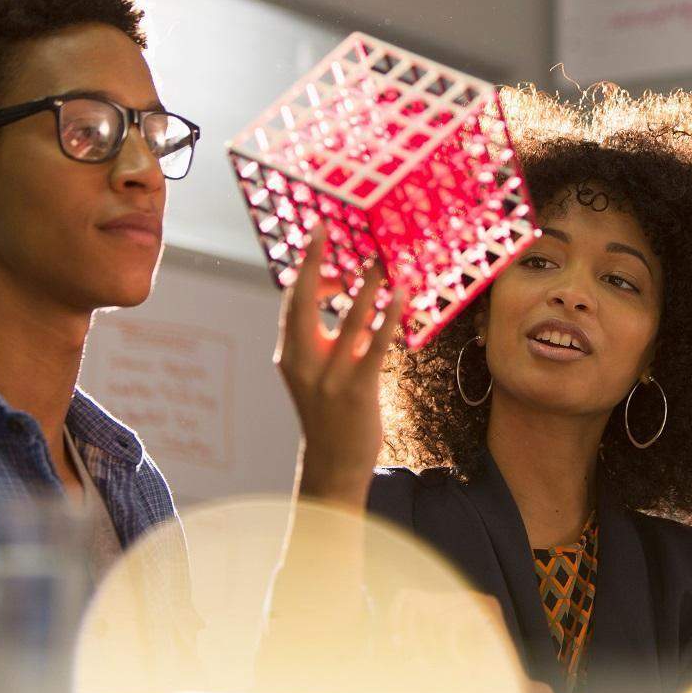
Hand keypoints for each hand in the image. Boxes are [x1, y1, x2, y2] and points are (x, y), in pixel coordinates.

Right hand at [275, 225, 406, 508]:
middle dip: (314, 262)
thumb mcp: (319, 374)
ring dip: (366, 286)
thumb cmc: (331, 414)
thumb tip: (354, 303)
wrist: (334, 463)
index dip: (308, 271)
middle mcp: (302, 361)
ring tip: (381, 261)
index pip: (293, 302)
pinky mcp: (356, 388)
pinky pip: (374, 344)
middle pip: (304, 301)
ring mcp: (328, 376)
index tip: (324, 248)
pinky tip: (402, 296)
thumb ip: (328, 341)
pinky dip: (389, 316)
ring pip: (347, 320)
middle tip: (325, 229)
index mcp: (290, 355)